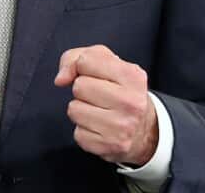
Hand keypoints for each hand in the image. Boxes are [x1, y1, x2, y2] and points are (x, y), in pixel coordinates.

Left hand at [54, 44, 156, 165]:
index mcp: (133, 76)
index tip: (96, 75)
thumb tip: (60, 79)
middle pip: (79, 87)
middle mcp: (131, 102)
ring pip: (74, 110)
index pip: (85, 61)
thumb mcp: (104, 63)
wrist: (144, 130)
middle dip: (83, 90)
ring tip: (99, 111)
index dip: (83, 67)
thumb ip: (75, 58)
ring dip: (81, 110)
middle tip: (99, 97)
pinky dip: (84, 130)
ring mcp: (122, 127)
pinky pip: (77, 133)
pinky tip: (100, 128)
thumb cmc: (118, 90)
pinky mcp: (110, 146)